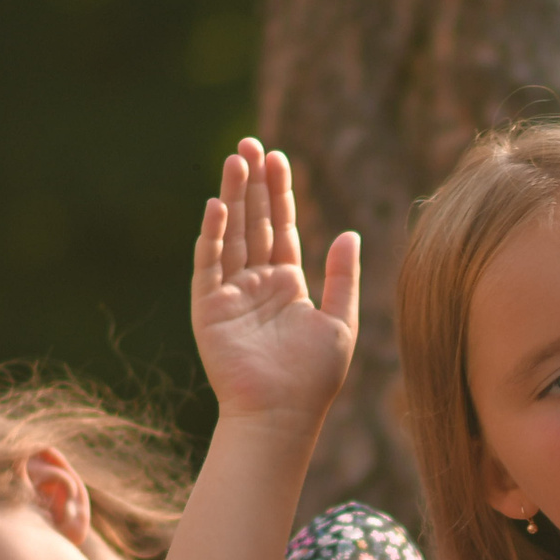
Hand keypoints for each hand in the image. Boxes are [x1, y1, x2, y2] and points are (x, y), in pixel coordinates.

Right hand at [192, 138, 359, 425]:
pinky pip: (210, 263)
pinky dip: (213, 235)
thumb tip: (350, 232)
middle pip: (254, 223)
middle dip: (254, 185)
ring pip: (231, 234)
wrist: (283, 415)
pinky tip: (218, 205)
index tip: (278, 158)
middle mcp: (256, 284)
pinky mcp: (208, 307)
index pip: (282, 228)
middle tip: (251, 145)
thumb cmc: (314, 378)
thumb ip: (343, 277)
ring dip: (233, 198)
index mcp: (287, 285)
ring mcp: (230, 293)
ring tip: (236, 160)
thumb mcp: (340, 322)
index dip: (280, 194)